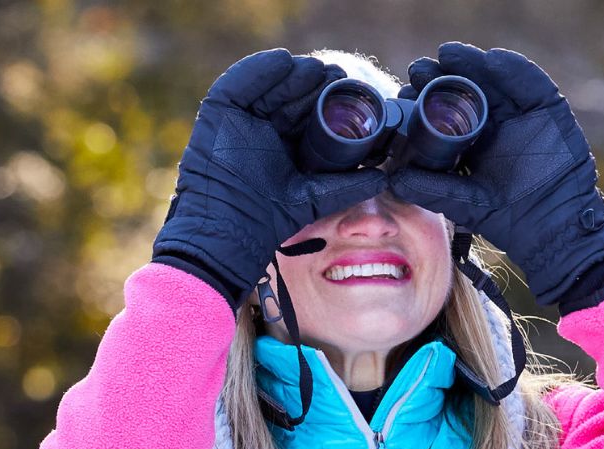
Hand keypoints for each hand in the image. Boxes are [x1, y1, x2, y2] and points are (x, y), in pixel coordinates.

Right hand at [152, 49, 386, 311]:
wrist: (233, 230)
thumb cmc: (271, 219)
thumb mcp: (317, 196)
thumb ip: (348, 185)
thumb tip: (384, 178)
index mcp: (288, 144)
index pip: (310, 112)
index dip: (328, 99)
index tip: (351, 91)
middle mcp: (265, 128)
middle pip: (292, 94)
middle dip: (315, 82)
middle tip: (338, 76)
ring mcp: (241, 119)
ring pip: (270, 85)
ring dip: (294, 74)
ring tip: (316, 69)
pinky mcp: (219, 112)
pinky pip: (238, 84)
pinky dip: (258, 69)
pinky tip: (283, 62)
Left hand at [390, 42, 603, 306]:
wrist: (552, 228)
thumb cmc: (508, 219)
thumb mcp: (464, 204)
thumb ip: (433, 190)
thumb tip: (393, 181)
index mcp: (472, 141)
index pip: (447, 112)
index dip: (425, 99)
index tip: (403, 92)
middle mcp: (495, 122)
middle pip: (467, 89)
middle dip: (443, 75)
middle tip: (419, 69)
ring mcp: (521, 113)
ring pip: (494, 80)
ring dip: (471, 64)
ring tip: (448, 54)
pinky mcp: (548, 108)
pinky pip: (531, 83)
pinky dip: (513, 70)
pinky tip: (492, 60)